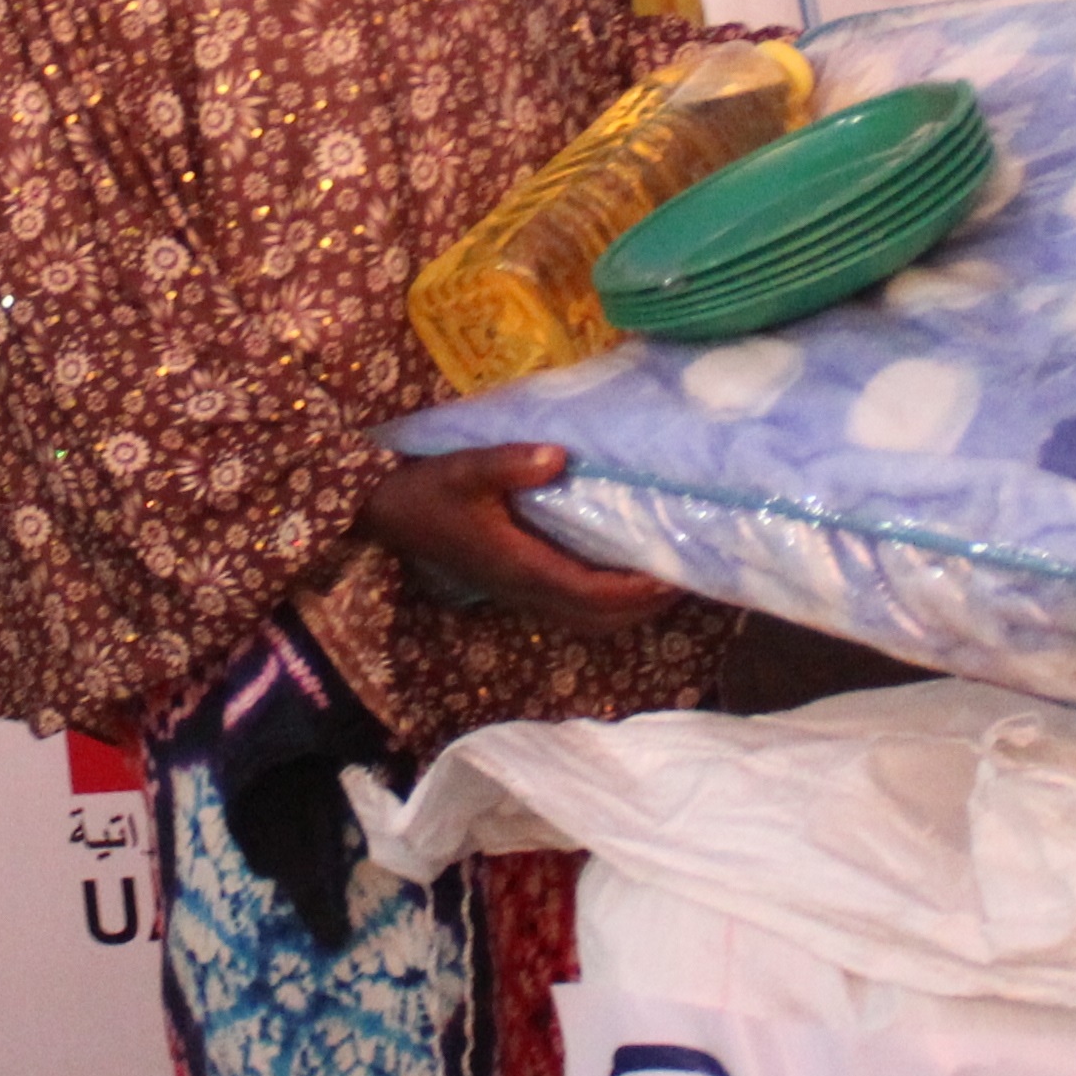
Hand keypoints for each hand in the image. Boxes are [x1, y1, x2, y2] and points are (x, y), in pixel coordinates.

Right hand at [362, 444, 674, 630]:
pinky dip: (607, 605)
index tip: (675, 573)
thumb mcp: (463, 468)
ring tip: (667, 582)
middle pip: (600, 617)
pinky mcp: (516, 587)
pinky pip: (574, 610)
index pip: (593, 591)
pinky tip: (624, 581)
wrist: (386, 516)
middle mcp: (527, 589)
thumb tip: (560, 456)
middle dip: (646, 605)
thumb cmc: (427, 490)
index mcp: (522, 565)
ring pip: (588, 619)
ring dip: (630, 610)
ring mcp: (520, 593)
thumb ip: (508, 463)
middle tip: (689, 577)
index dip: (636, 589)